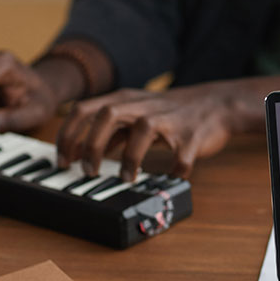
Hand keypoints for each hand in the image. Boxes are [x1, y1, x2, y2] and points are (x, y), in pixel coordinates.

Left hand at [56, 83, 235, 179]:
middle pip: (107, 115)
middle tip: (88, 171)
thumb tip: (80, 152)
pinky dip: (173, 172)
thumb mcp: (135, 115)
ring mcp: (169, 119)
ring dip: (130, 158)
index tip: (63, 161)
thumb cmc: (169, 114)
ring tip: (126, 178)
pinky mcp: (192, 137)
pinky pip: (180, 158)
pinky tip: (168, 181)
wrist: (216, 105)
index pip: (83, 110)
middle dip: (92, 145)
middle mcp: (143, 105)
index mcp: (124, 100)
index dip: (68, 136)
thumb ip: (110, 131)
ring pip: (143, 129)